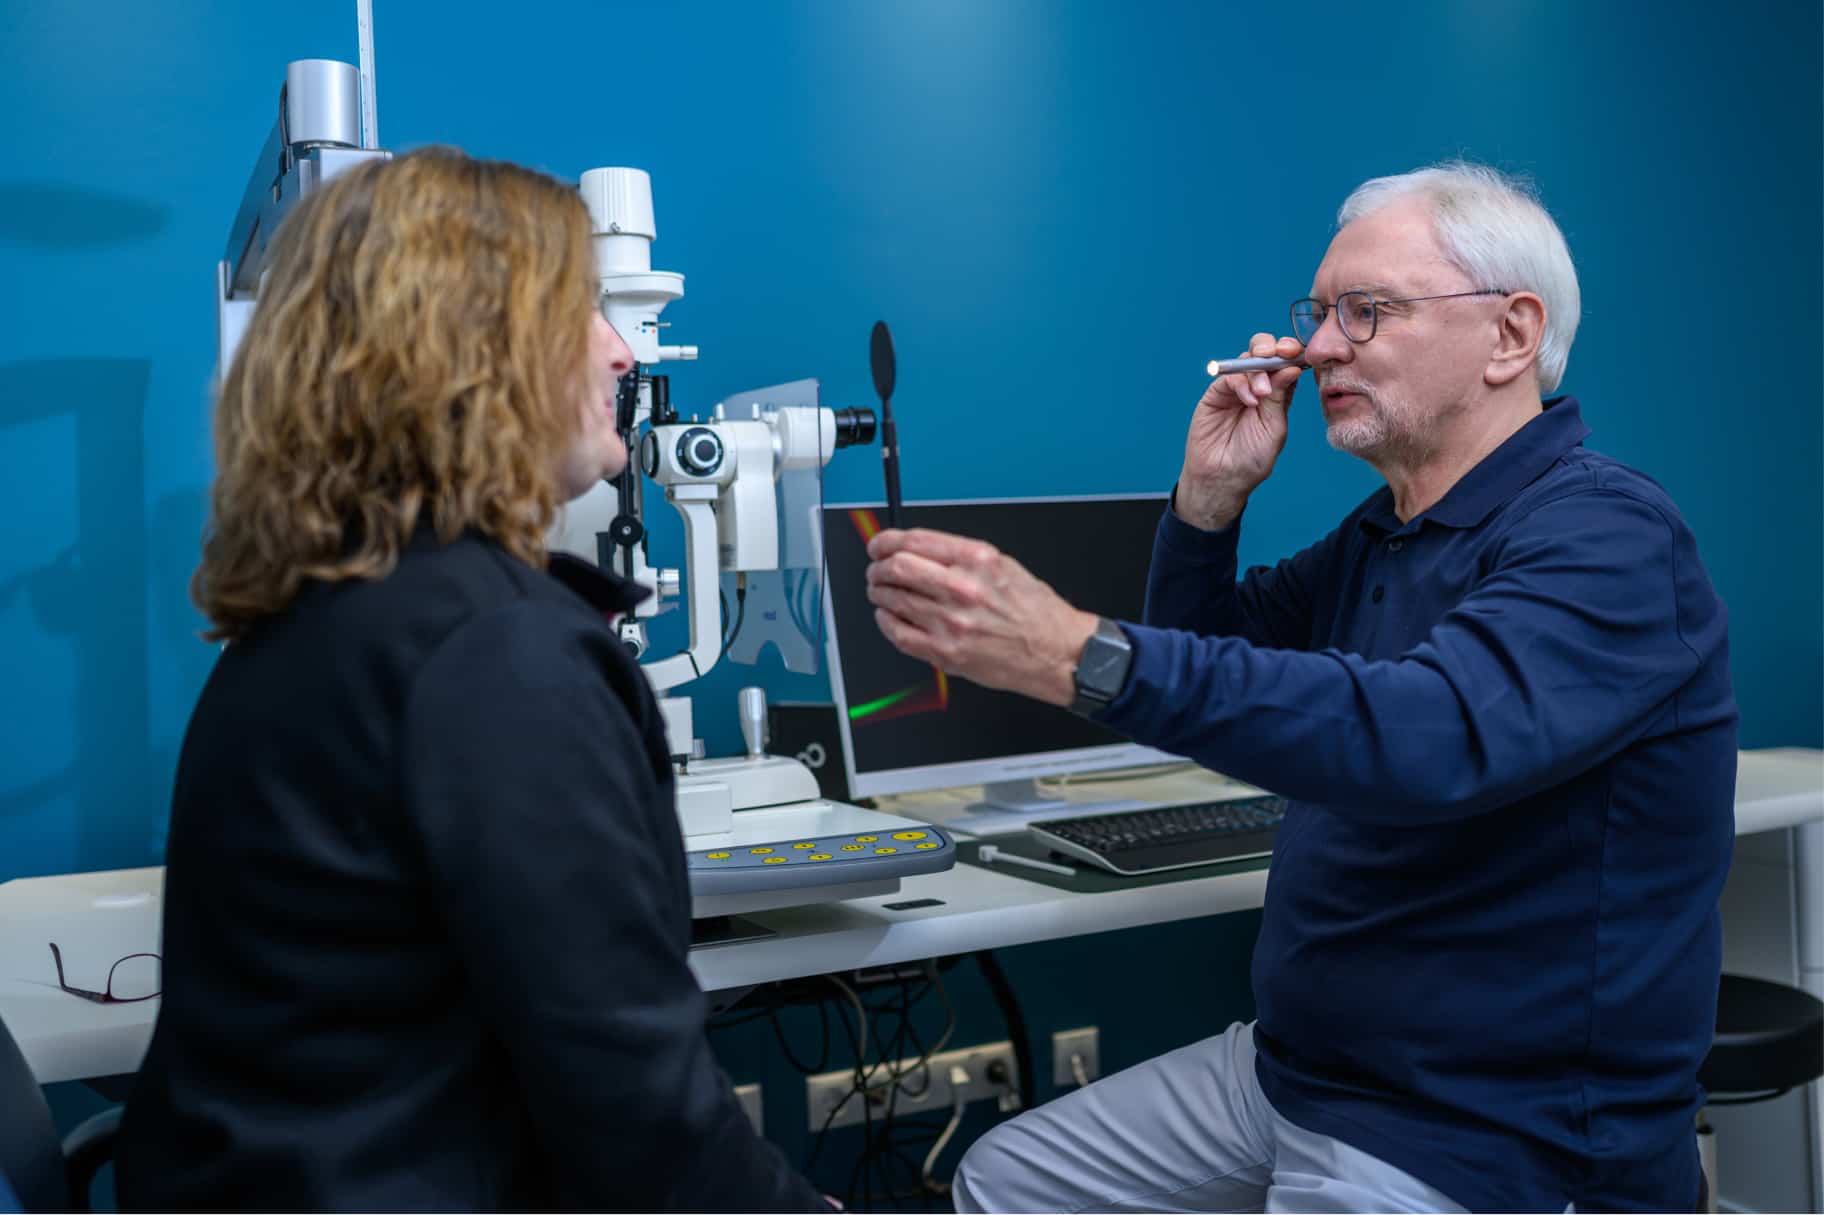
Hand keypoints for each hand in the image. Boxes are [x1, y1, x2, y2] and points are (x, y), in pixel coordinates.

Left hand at [865, 529, 1098, 706]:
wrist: (1056, 651)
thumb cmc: (1034, 611)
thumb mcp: (1002, 565)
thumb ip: (957, 556)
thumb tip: (915, 550)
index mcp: (977, 560)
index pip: (915, 541)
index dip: (886, 542)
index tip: (878, 546)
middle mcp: (963, 589)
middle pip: (897, 568)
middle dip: (878, 568)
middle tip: (876, 571)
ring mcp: (952, 623)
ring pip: (893, 600)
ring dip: (879, 594)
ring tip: (882, 593)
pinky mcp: (946, 653)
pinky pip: (899, 634)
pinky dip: (886, 622)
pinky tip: (889, 617)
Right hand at [1176, 332, 1305, 530]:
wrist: (1222, 477)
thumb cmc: (1251, 459)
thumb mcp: (1274, 427)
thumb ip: (1280, 397)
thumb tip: (1291, 367)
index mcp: (1278, 395)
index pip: (1287, 364)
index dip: (1292, 354)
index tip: (1297, 353)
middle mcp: (1257, 387)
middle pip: (1266, 353)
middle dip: (1274, 348)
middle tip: (1280, 353)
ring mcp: (1236, 389)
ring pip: (1247, 359)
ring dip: (1258, 369)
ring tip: (1261, 394)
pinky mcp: (1216, 394)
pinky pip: (1229, 376)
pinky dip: (1241, 383)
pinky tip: (1249, 400)